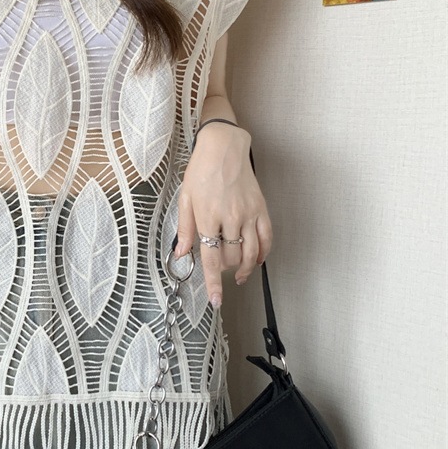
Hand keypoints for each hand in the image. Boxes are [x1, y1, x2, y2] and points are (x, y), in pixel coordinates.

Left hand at [176, 123, 272, 307]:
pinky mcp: (261, 208)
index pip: (212, 259)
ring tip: (240, 276)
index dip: (213, 283)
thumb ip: (185, 229)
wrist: (224, 147)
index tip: (216, 300)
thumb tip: (181, 254)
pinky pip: (267, 237)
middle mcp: (230, 218)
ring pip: (251, 252)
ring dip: (245, 269)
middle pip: (231, 258)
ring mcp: (248, 214)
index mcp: (207, 217)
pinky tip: (257, 260)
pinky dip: (263, 253)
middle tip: (220, 271)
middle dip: (225, 270)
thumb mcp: (185, 198)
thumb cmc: (200, 170)